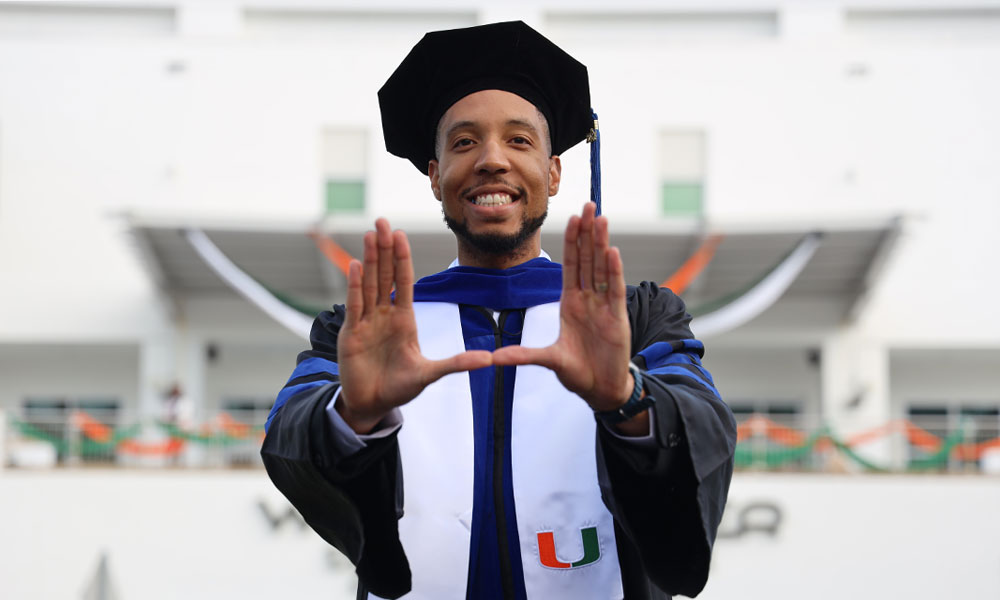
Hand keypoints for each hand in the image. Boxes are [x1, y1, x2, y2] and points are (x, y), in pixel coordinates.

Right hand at [336, 218, 492, 433]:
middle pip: (384, 275)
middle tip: (383, 221)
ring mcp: (365, 322)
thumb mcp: (430, 374)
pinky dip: (355, 285)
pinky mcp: (350, 334)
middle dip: (384, 248)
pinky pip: (354, 305)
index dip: (402, 258)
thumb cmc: (399, 388)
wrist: (372, 405)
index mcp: (403, 319)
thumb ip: (456, 364)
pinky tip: (355, 265)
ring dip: (369, 259)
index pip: (403, 282)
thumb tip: (489, 360)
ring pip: (369, 284)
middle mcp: (383, 316)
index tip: (401, 234)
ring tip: (370, 234)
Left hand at [493, 203, 645, 432]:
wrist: (600, 390)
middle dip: (587, 232)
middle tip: (588, 204)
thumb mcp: (547, 360)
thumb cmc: (577, 372)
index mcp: (571, 303)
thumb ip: (524, 356)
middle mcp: (588, 300)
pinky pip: (614, 290)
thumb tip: (494, 359)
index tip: (572, 217)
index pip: (570, 265)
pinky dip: (613, 271)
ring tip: (601, 218)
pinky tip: (612, 250)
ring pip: (601, 268)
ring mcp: (603, 307)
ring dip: (601, 243)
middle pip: (587, 259)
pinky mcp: (617, 319)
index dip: (571, 241)